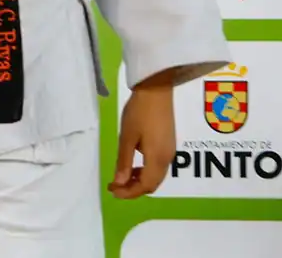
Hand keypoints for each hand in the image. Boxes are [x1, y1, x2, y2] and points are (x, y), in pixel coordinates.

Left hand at [108, 81, 176, 198]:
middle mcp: (167, 158)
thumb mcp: (127, 136)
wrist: (157, 88)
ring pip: (156, 175)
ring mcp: (170, 150)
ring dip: (139, 179)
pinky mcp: (168, 142)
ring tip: (121, 175)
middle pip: (152, 184)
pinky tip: (134, 162)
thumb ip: (124, 161)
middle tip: (115, 185)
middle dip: (133, 189)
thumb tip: (120, 182)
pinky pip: (158, 165)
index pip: (145, 186)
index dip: (129, 192)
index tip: (112, 190)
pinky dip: (145, 170)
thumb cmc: (139, 111)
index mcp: (157, 159)